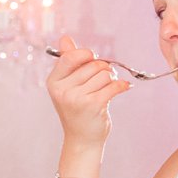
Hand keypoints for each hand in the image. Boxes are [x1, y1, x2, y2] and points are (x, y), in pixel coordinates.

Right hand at [47, 33, 129, 152]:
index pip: (70, 56)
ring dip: (112, 79)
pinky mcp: (93, 105)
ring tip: (108, 89)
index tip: (92, 61)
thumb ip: (68, 61)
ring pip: (105, 74)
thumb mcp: (68, 85)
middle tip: (104, 80)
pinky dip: (122, 86)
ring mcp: (77, 98)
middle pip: (93, 64)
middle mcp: (63, 90)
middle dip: (103, 69)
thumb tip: (65, 39)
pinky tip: (124, 88)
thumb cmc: (77, 110)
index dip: (86, 55)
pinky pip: (114, 85)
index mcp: (54, 82)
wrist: (82, 139)